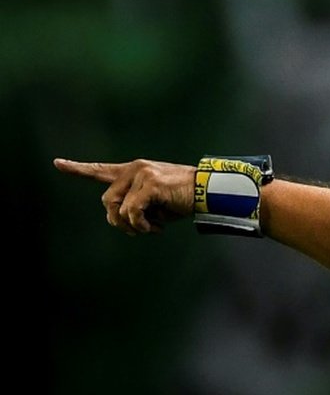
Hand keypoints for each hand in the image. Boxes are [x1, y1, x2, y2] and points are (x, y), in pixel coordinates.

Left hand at [53, 158, 195, 234]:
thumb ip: (135, 206)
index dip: (79, 169)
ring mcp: (142, 174)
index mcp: (134, 171)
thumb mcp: (155, 204)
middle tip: (139, 230)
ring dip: (131, 226)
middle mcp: (135, 168)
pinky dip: (141, 225)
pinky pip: (132, 212)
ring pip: (117, 209)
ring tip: (150, 229)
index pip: (101, 170)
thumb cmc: (183, 199)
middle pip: (107, 201)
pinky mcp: (151, 184)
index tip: (57, 163)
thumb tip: (122, 220)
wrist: (208, 191)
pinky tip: (156, 228)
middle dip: (118, 222)